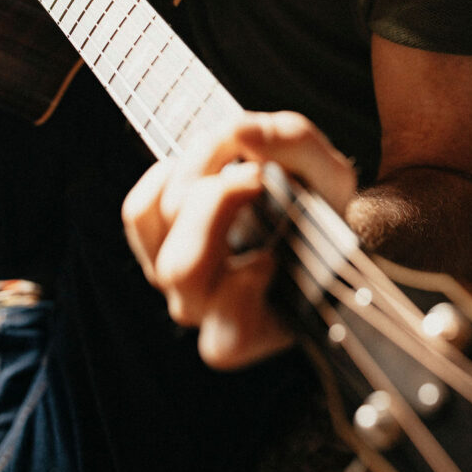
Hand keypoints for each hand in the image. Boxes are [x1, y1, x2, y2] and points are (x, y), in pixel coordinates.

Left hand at [122, 111, 356, 369]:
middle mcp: (207, 308)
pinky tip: (204, 166)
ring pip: (158, 232)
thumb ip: (295, 145)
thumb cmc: (322, 204)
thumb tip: (240, 132)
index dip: (242, 292)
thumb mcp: (331, 174)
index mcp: (260, 322)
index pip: (229, 339)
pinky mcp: (153, 242)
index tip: (273, 254)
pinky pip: (139, 212)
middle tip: (256, 176)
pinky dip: (167, 176)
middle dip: (217, 207)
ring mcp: (174, 277)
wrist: (300, 202)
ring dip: (195, 182)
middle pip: (182, 271)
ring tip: (233, 164)